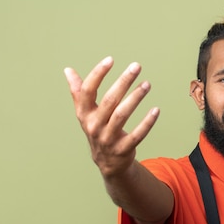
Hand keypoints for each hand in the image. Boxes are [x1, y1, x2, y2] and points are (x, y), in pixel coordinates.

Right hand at [64, 57, 159, 177]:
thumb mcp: (86, 114)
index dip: (97, 74)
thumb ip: (78, 93)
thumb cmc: (98, 131)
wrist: (107, 164)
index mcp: (84, 115)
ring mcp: (108, 139)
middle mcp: (94, 126)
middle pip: (109, 100)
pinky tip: (156, 110)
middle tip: (136, 66)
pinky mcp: (123, 149)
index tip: (111, 60)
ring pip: (122, 115)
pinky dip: (147, 122)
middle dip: (123, 82)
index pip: (87, 91)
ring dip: (135, 98)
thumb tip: (68, 70)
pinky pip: (137, 134)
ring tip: (147, 84)